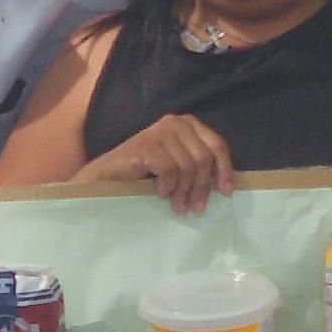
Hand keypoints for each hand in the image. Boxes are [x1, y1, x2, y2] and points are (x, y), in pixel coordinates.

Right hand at [81, 111, 235, 215]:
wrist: (105, 177)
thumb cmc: (143, 173)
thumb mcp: (177, 164)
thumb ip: (198, 165)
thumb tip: (224, 184)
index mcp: (187, 124)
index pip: (217, 144)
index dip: (224, 170)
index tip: (225, 193)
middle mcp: (175, 122)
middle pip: (204, 158)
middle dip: (202, 187)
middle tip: (196, 209)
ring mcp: (159, 132)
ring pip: (188, 167)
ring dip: (184, 192)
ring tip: (178, 207)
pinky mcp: (145, 145)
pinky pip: (169, 170)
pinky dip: (167, 186)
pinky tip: (159, 193)